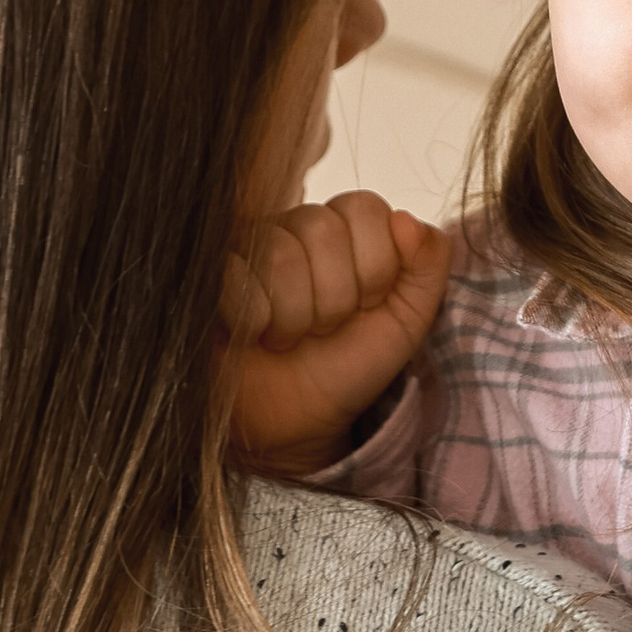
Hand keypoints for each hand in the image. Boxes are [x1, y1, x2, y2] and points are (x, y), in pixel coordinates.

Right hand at [222, 191, 451, 475]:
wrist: (297, 422)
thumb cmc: (346, 366)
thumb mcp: (406, 321)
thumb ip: (428, 266)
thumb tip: (409, 221)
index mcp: (340, 226)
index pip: (364, 209)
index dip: (372, 270)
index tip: (363, 307)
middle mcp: (290, 225)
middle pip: (321, 231)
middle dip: (334, 299)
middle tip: (321, 328)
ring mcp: (242, 245)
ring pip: (279, 255)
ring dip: (294, 316)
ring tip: (287, 336)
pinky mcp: (203, 274)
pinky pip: (234, 278)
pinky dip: (254, 321)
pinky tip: (252, 336)